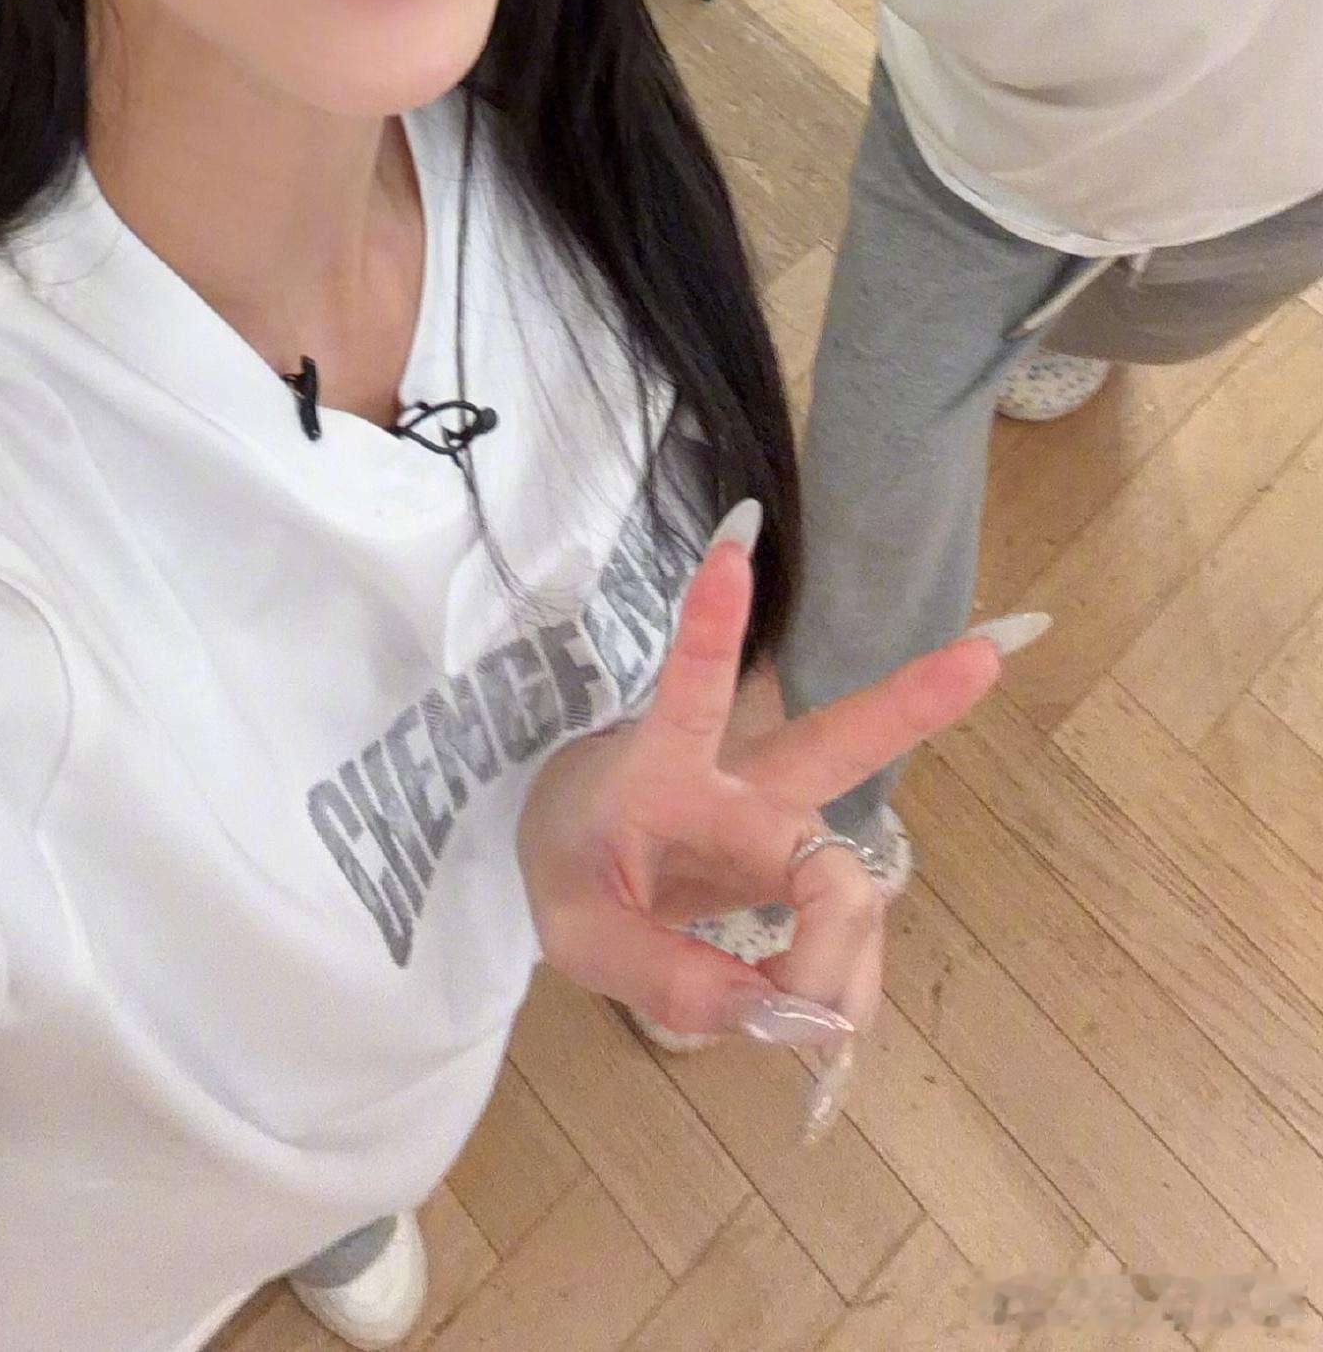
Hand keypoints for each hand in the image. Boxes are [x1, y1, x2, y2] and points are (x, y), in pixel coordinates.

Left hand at [517, 523, 1004, 1048]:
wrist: (584, 850)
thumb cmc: (576, 860)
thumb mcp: (578, 930)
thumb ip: (664, 977)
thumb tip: (772, 1012)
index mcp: (664, 764)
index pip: (690, 687)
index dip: (713, 623)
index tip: (737, 545)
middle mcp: (742, 778)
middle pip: (836, 740)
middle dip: (913, 699)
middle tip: (991, 656)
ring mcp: (784, 820)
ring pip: (850, 879)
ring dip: (837, 964)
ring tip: (793, 1024)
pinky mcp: (805, 864)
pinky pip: (848, 936)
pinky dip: (838, 987)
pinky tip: (815, 1016)